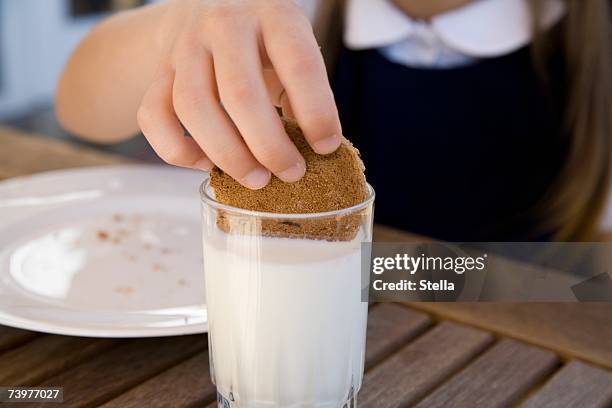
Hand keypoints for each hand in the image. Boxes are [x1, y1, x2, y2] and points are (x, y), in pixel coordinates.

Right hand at [136, 0, 341, 188]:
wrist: (207, 4)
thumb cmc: (263, 38)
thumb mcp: (294, 45)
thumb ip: (303, 88)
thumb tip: (314, 145)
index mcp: (273, 15)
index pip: (298, 65)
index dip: (316, 112)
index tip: (326, 148)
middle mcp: (225, 25)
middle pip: (240, 95)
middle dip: (269, 146)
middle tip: (291, 174)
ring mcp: (185, 47)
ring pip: (193, 107)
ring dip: (227, 154)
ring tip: (257, 179)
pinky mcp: (159, 72)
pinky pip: (153, 117)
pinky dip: (177, 151)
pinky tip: (206, 165)